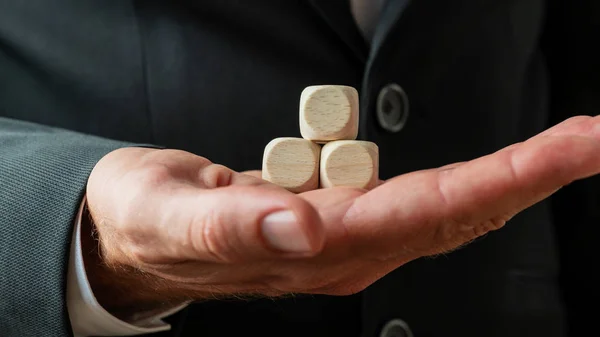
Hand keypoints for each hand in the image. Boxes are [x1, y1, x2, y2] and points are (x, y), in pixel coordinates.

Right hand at [84, 115, 599, 320]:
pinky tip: (501, 165)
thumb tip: (303, 226)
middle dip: (531, 175)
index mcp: (313, 250)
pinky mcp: (335, 216)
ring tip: (569, 144)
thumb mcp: (175, 218)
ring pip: (444, 207)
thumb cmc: (152, 223)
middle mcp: (343, 249)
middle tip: (595, 138)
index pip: (425, 212)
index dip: (503, 180)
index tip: (573, 149)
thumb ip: (236, 224)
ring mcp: (343, 235)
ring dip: (510, 176)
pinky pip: (415, 198)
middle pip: (454, 212)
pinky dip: (467, 179)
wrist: (137, 236)